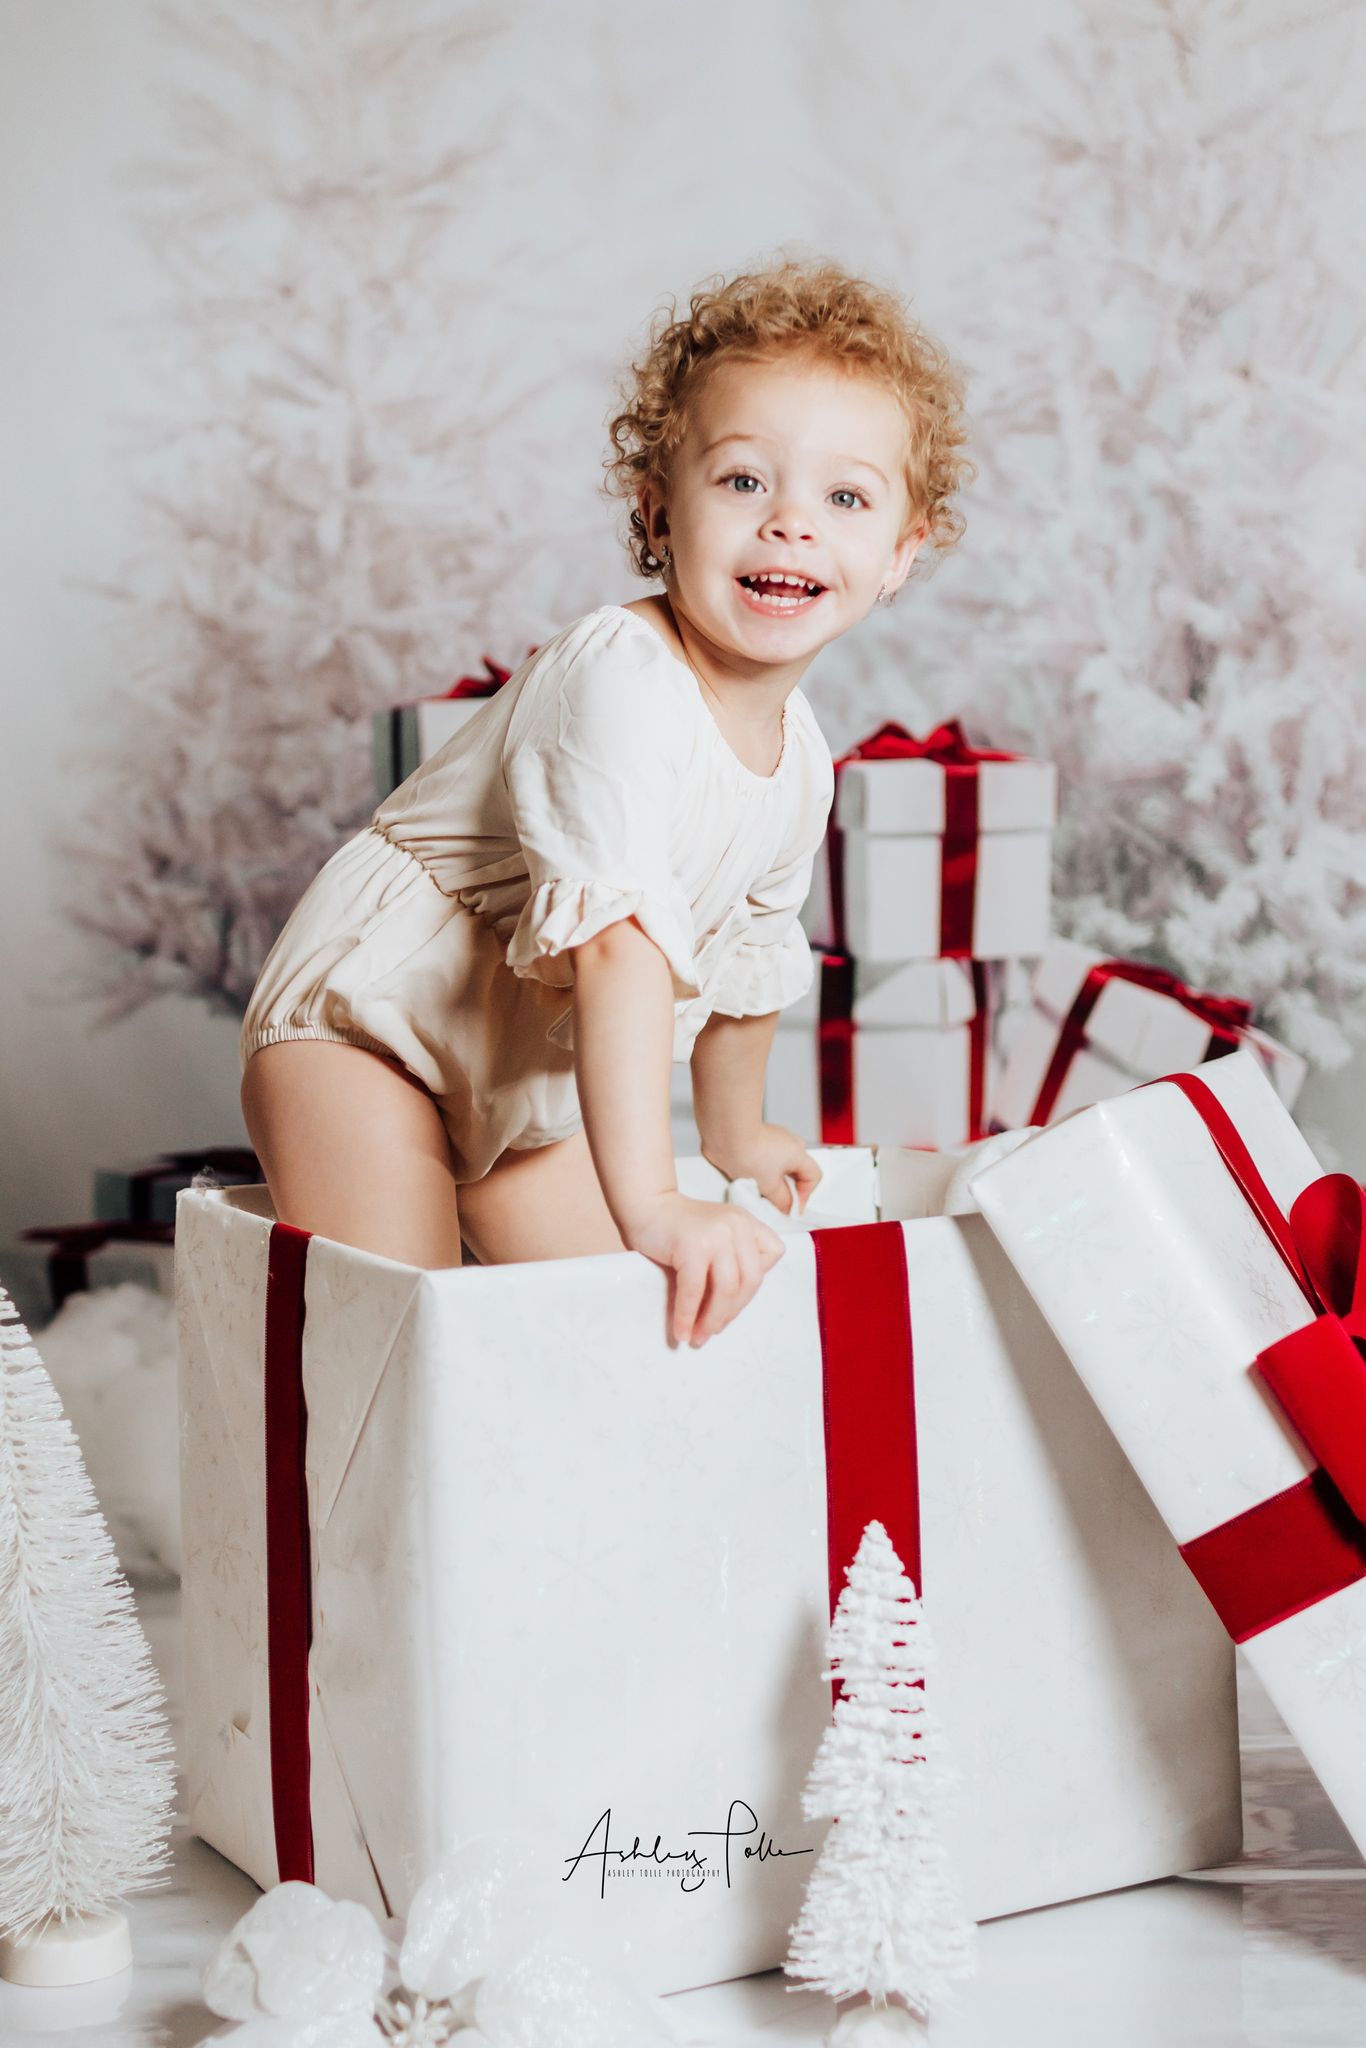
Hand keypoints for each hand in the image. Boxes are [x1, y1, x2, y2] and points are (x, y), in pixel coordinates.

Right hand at [621, 1192, 785, 1347]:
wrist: (645, 1205)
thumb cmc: (677, 1229)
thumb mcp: (715, 1236)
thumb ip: (729, 1262)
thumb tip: (726, 1315)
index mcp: (746, 1222)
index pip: (772, 1254)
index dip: (754, 1281)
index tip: (732, 1300)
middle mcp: (736, 1225)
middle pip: (750, 1280)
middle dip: (732, 1312)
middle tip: (712, 1331)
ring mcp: (716, 1233)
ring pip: (726, 1289)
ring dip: (712, 1320)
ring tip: (697, 1337)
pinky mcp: (692, 1245)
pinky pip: (695, 1289)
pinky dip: (688, 1315)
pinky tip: (681, 1330)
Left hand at [700, 1123, 822, 1215]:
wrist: (725, 1135)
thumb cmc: (748, 1152)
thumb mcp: (769, 1186)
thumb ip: (782, 1201)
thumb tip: (787, 1208)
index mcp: (798, 1153)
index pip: (813, 1176)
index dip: (805, 1194)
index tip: (792, 1207)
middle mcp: (788, 1144)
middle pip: (797, 1172)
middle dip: (787, 1188)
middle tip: (774, 1200)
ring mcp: (773, 1140)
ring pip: (779, 1167)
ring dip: (771, 1181)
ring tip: (758, 1189)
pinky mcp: (756, 1142)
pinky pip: (765, 1162)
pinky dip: (759, 1173)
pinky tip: (747, 1179)